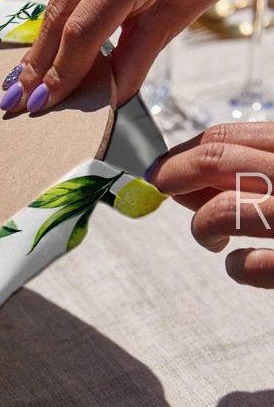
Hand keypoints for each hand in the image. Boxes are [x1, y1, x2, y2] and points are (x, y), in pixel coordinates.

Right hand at [0, 0, 273, 112]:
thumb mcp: (171, 23)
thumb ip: (131, 64)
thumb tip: (100, 102)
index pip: (82, 31)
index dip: (60, 72)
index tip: (38, 102)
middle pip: (59, 14)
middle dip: (39, 61)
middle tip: (16, 96)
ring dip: (46, 38)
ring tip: (30, 72)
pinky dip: (61, 6)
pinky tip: (66, 21)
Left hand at [148, 123, 273, 288]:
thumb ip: (243, 173)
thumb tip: (180, 182)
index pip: (225, 138)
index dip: (179, 154)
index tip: (158, 170)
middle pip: (214, 161)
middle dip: (172, 176)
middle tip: (159, 189)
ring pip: (222, 210)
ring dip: (204, 227)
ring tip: (214, 239)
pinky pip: (248, 265)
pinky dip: (239, 267)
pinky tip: (244, 265)